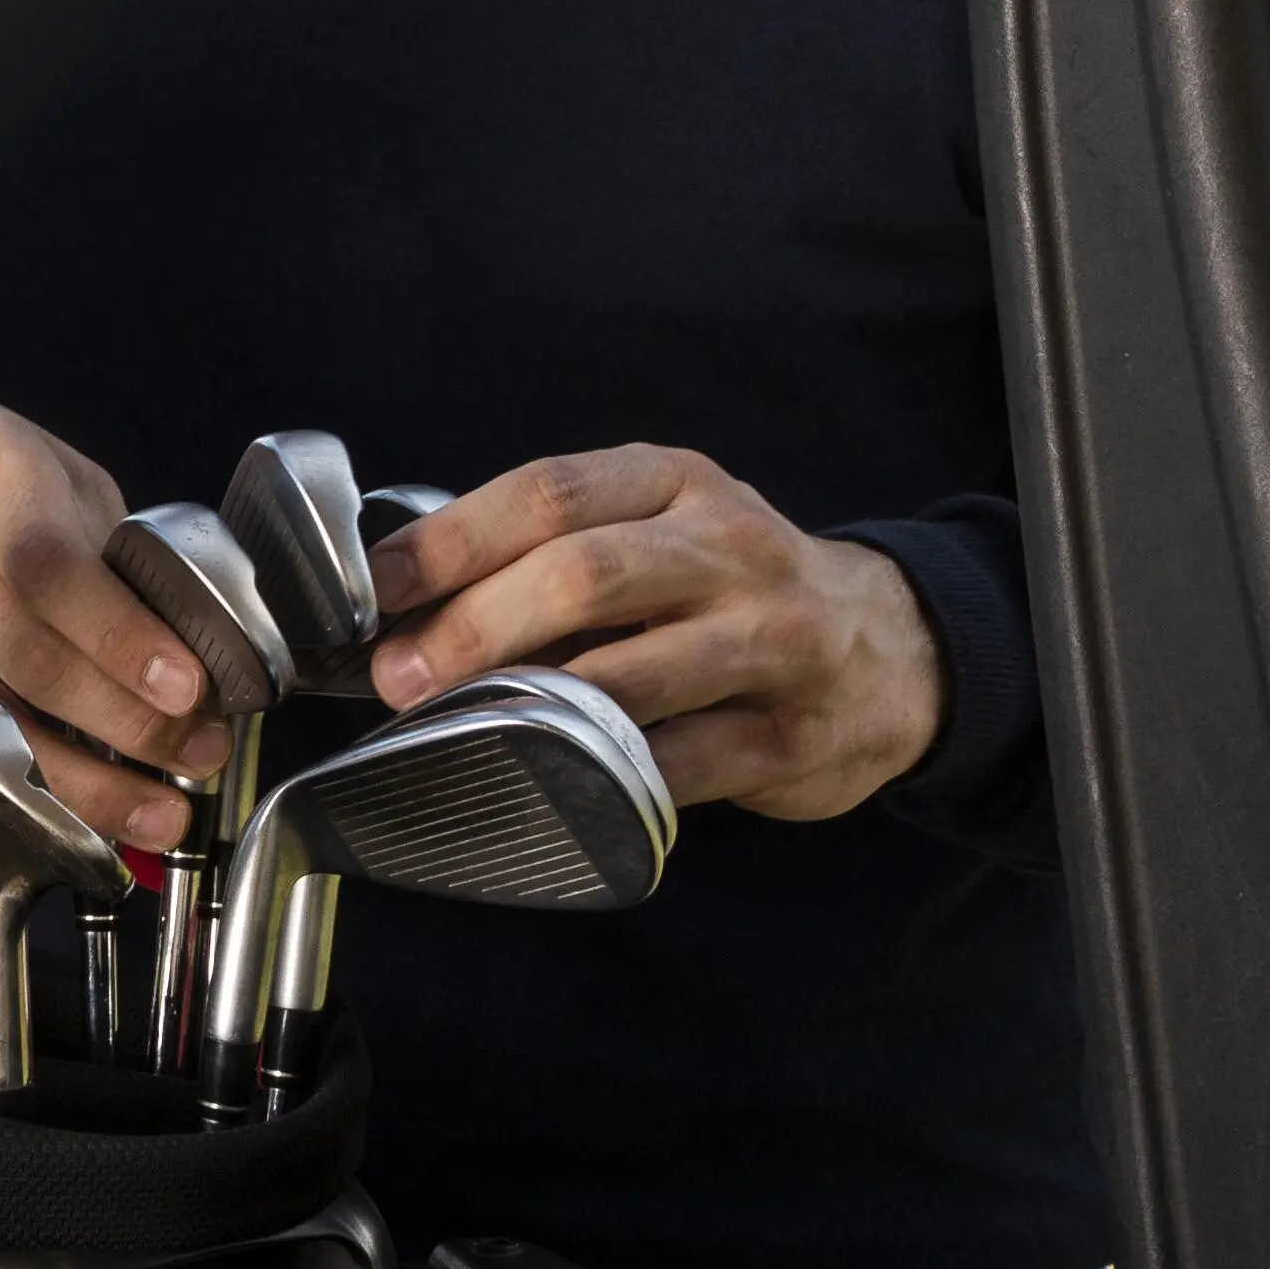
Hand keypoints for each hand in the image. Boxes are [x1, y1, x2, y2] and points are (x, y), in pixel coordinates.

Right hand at [0, 385, 239, 856]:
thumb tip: (177, 643)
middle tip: (202, 751)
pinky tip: (40, 840)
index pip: (53, 580)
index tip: (190, 688)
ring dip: (79, 795)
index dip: (126, 643)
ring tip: (154, 813)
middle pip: (30, 671)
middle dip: (133, 727)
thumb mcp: (50, 465)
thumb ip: (107, 545)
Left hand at [368, 446, 945, 819]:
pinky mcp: (789, 735)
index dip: (451, 539)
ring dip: (526, 706)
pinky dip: (598, 778)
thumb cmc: (729, 591)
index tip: (378, 586)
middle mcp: (728, 548)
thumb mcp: (656, 532)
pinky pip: (677, 763)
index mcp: (674, 483)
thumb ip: (552, 552)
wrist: (891, 650)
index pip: (550, 493)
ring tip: (451, 730)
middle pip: (585, 574)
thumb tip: (407, 606)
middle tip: (399, 677)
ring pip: (633, 673)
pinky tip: (542, 785)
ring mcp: (770, 641)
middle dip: (474, 626)